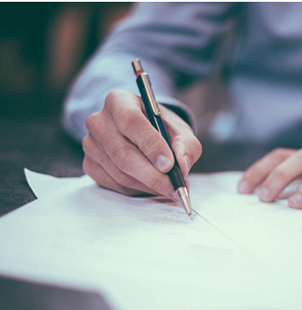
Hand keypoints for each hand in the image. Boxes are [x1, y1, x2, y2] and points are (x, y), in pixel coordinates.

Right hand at [82, 90, 201, 197]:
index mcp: (119, 101)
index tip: (169, 164)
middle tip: (174, 187)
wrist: (145, 134)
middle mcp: (99, 121)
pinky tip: (152, 186)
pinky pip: (114, 184)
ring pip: (120, 173)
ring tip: (169, 188)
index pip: (131, 122)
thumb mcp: (180, 131)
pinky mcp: (90, 164)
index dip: (150, 145)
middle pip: (122, 153)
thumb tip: (182, 166)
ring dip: (148, 185)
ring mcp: (91, 144)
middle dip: (152, 175)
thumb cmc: (162, 129)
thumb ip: (186, 145)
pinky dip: (137, 190)